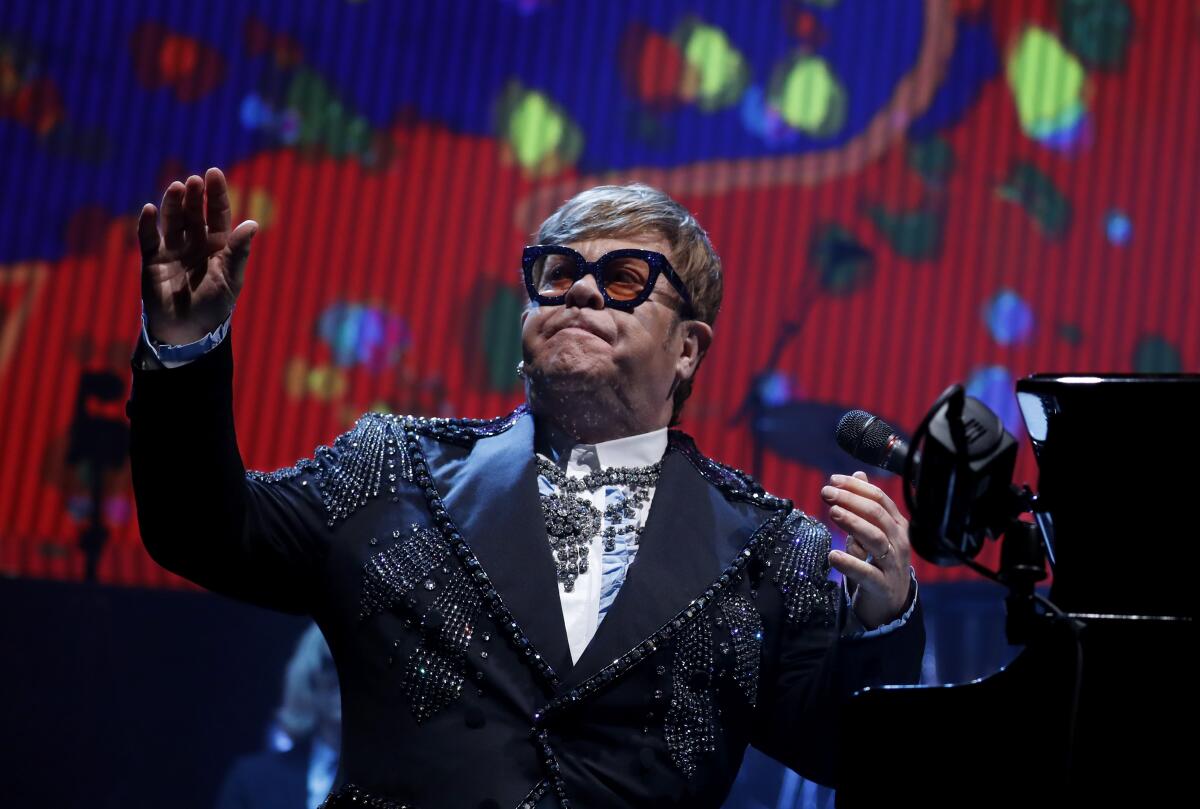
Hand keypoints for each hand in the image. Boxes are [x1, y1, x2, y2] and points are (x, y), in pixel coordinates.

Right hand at [138, 167, 256, 344]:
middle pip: (194, 213)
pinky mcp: (152, 261)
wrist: (188, 332)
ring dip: (173, 204)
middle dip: (194, 196)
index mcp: (218, 246)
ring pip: (172, 220)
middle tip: (195, 180)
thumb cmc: (214, 307)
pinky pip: (148, 238)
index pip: (218, 214)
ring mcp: (172, 250)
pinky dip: (147, 224)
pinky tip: (149, 209)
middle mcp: (195, 243)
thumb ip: (239, 252)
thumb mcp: (230, 279)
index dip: (216, 194)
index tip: (214, 173)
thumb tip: (253, 223)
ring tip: (177, 187)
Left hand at [821, 471, 912, 628]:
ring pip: (875, 539)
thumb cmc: (878, 564)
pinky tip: (833, 555)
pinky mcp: (882, 586)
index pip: (879, 499)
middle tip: (827, 492)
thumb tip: (858, 473)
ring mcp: (892, 564)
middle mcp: (898, 542)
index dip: (856, 487)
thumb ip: (864, 506)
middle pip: (877, 514)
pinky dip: (850, 563)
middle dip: (850, 500)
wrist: (889, 605)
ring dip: (853, 523)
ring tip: (832, 512)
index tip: (833, 480)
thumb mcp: (872, 531)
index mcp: (896, 526)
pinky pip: (867, 573)